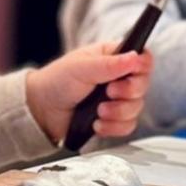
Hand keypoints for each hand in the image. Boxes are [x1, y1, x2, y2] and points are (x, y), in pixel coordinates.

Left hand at [25, 42, 154, 142]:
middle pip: (143, 85)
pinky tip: (97, 124)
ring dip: (118, 112)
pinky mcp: (113, 119)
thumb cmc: (56, 81)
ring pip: (137, 108)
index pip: (142, 57)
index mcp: (113, 57)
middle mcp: (118, 78)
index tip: (133, 71)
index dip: (142, 65)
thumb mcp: (81, 68)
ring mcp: (117, 100)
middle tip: (109, 92)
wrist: (42, 110)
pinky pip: (127, 126)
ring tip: (99, 110)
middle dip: (128, 92)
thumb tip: (135, 58)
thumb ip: (109, 64)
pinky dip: (113, 127)